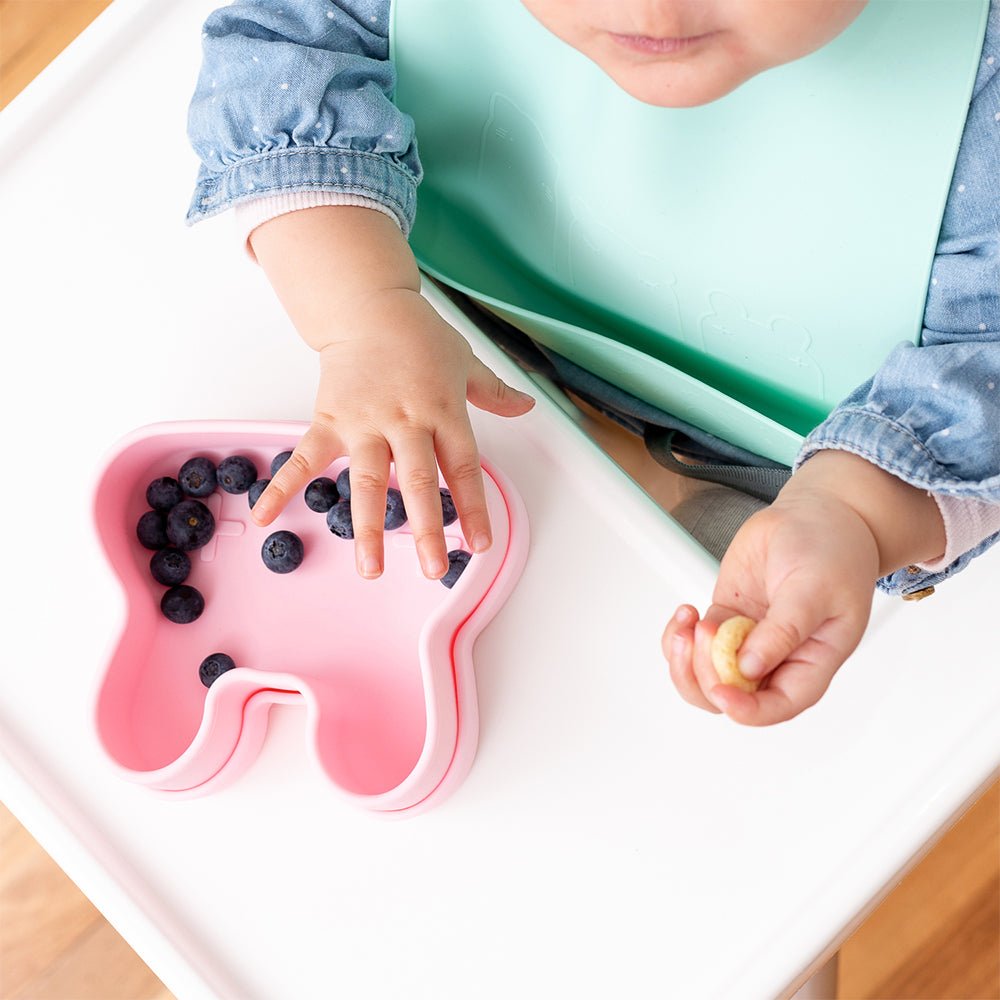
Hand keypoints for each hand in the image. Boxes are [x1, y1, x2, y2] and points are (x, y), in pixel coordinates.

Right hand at [251, 287, 533, 578]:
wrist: (368, 306)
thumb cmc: (420, 335)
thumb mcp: (465, 362)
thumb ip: (494, 392)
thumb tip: (527, 407)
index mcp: (443, 411)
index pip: (463, 467)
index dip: (474, 506)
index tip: (479, 543)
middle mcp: (405, 421)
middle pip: (418, 481)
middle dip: (427, 528)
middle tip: (434, 570)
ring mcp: (364, 422)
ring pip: (367, 480)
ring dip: (368, 527)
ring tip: (370, 569)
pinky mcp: (329, 419)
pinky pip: (305, 458)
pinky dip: (284, 486)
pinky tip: (267, 516)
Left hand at [661, 451, 946, 724]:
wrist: (816, 517)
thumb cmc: (832, 553)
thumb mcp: (814, 590)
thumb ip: (784, 631)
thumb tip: (749, 668)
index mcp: (810, 663)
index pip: (776, 706)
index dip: (746, 709)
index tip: (720, 691)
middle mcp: (776, 660)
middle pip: (731, 696)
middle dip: (706, 673)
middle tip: (706, 630)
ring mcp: (746, 641)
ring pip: (704, 676)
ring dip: (686, 658)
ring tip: (688, 621)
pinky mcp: (725, 620)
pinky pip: (692, 645)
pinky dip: (678, 636)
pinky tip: (685, 612)